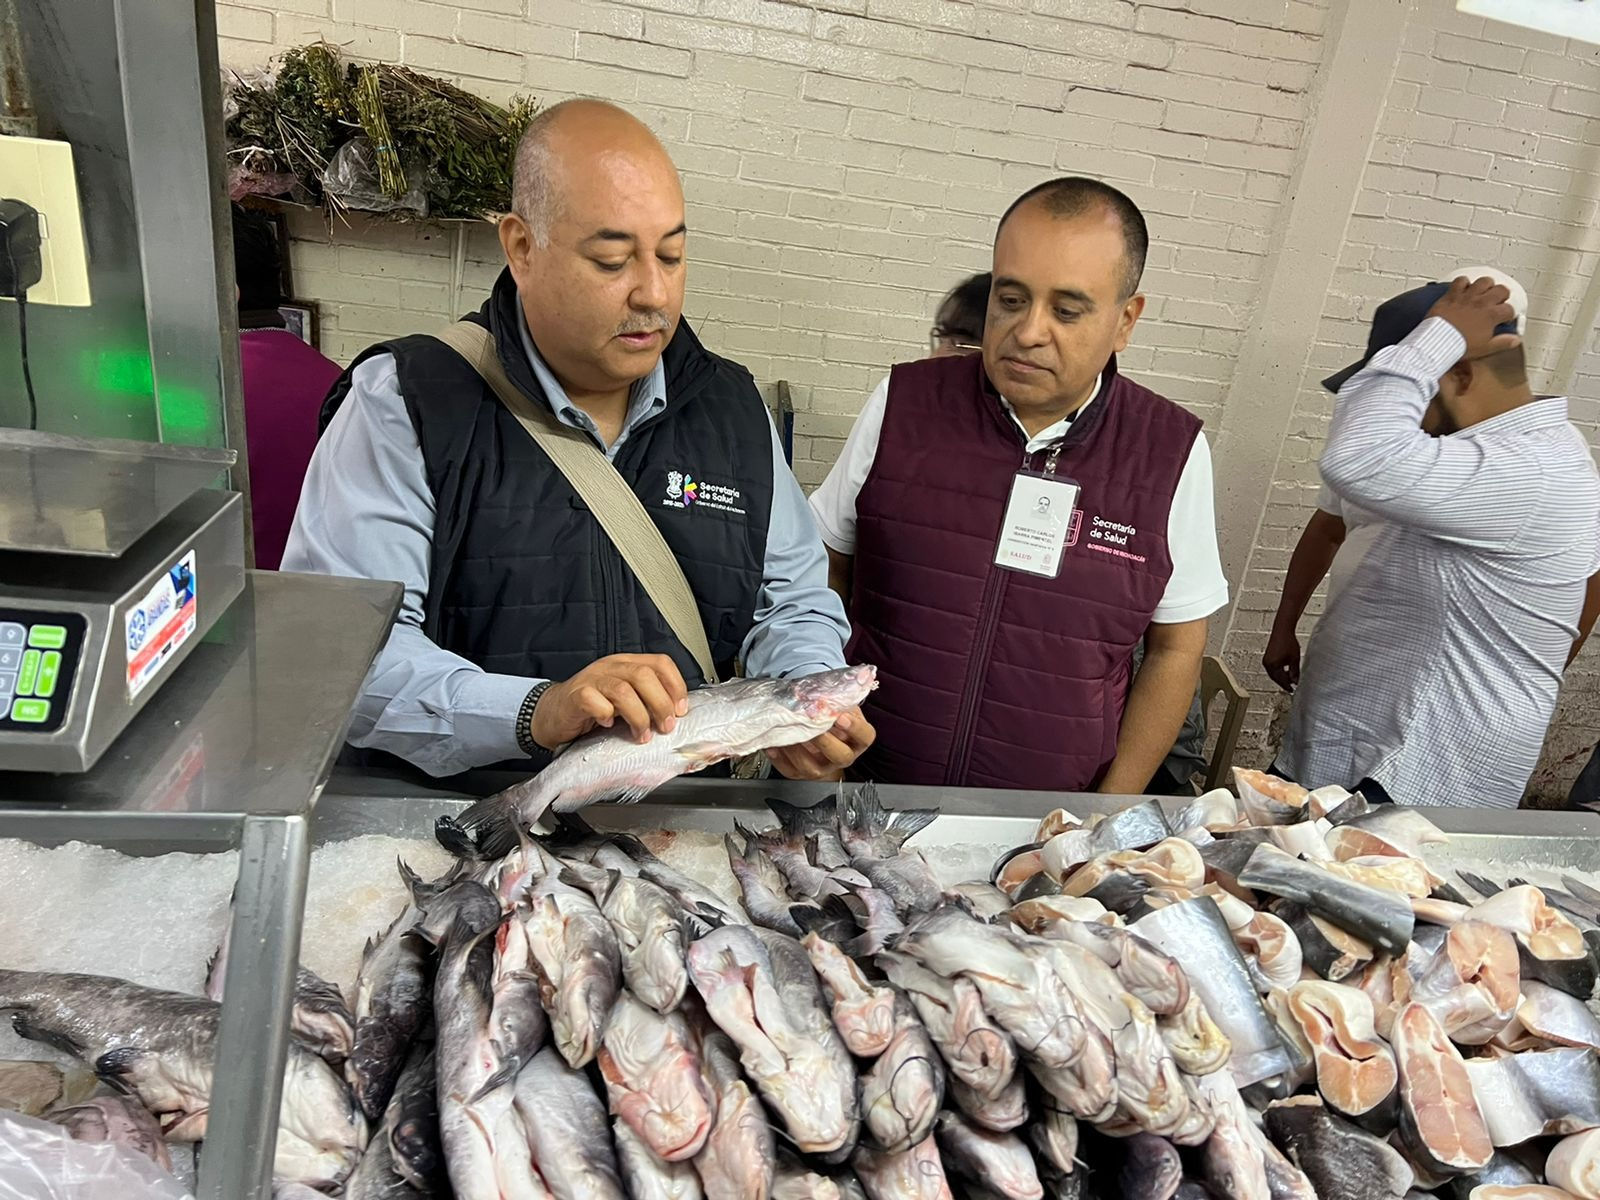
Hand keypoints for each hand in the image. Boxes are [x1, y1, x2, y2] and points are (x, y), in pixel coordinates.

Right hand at [529, 654, 688, 750]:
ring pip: (624, 690)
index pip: (660, 663)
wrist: (552, 714)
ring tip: (642, 735)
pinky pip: (596, 702)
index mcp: (627, 664)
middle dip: (661, 704)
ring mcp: (592, 679)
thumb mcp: (625, 700)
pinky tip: (608, 726)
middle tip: (665, 726)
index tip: (681, 710)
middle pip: (644, 675)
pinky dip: (606, 716)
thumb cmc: (592, 709)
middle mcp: (611, 667)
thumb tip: (676, 714)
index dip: (676, 686)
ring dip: (639, 717)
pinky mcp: (575, 696)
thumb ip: (646, 700)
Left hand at [767, 707, 875, 781]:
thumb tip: (841, 682)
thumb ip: (839, 698)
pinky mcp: (800, 774)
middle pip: (840, 755)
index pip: (864, 736)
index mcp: (857, 740)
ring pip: (811, 767)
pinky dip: (779, 757)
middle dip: (825, 741)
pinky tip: (774, 744)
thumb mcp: (840, 708)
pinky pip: (789, 769)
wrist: (820, 740)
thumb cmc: (831, 721)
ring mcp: (821, 769)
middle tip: (813, 726)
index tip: (840, 716)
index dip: (854, 727)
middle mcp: (842, 757)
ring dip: (798, 749)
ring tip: (789, 732)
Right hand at [1263, 627, 1299, 692]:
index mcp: (1273, 665)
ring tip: (1290, 679)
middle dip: (1284, 682)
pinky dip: (1278, 671)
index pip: (1280, 680)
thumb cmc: (1288, 641)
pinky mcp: (1267, 657)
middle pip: (1275, 678)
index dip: (1287, 686)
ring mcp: (1266, 660)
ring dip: (1281, 677)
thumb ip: (1295, 672)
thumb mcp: (1294, 659)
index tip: (1292, 690)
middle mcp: (1267, 663)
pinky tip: (1285, 671)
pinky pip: (1272, 668)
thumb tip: (1295, 681)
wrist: (1282, 630)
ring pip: (1274, 674)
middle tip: (1291, 686)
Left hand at [1427, 276, 1520, 359]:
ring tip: (1484, 291)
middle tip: (1498, 302)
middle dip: (1502, 295)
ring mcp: (1467, 297)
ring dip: (1486, 285)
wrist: (1437, 341)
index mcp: (1492, 315)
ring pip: (1484, 281)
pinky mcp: (1452, 294)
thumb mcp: (1485, 348)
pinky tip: (1464, 288)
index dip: (1509, 314)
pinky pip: (1461, 280)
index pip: (1509, 309)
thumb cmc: (1459, 345)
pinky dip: (1463, 282)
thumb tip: (1515, 340)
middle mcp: (1482, 302)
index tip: (1505, 318)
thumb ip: (1502, 342)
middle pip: (1501, 290)